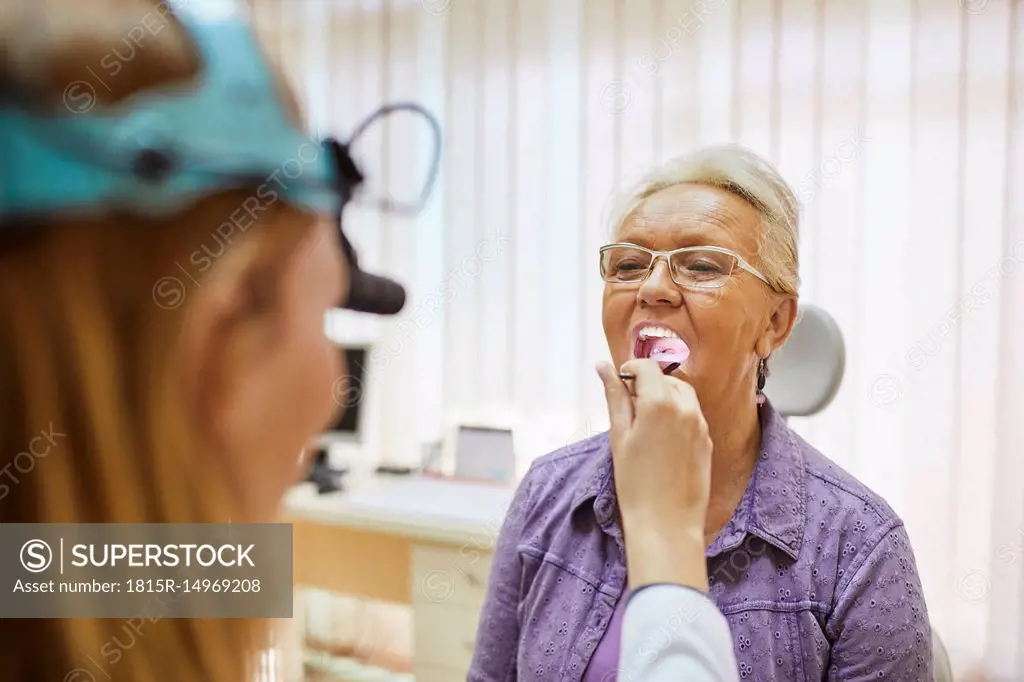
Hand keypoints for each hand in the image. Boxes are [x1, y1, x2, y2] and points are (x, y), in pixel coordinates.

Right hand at [597, 358, 712, 590]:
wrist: (666, 524)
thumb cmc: (635, 483)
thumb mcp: (619, 436)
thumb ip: (615, 397)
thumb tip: (604, 368)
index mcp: (660, 402)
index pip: (647, 367)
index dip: (630, 369)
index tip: (619, 382)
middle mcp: (686, 407)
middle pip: (666, 378)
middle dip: (647, 384)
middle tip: (628, 407)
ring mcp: (701, 424)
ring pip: (682, 395)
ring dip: (664, 397)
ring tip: (645, 423)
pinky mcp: (707, 441)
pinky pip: (692, 415)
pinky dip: (676, 415)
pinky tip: (662, 440)